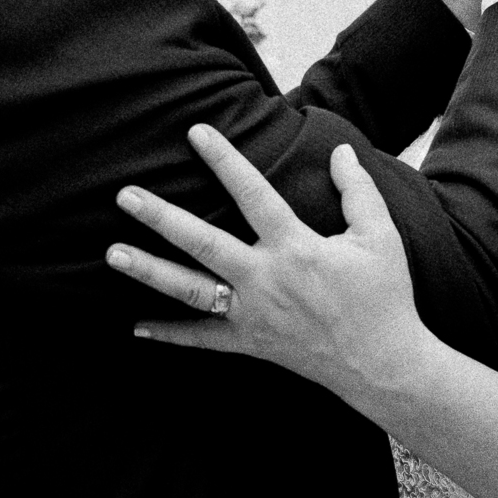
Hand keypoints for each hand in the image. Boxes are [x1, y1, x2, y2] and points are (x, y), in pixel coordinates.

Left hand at [106, 126, 426, 403]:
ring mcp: (253, 314)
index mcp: (296, 248)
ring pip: (190, 290)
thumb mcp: (380, 237)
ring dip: (150, 271)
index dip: (224, 161)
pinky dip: (169, 334)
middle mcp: (266, 279)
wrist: (383, 365)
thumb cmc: (385, 297)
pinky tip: (136, 327)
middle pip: (203, 242)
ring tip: (112, 253)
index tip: (196, 132)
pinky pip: (202, 339)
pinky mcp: (251, 343)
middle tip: (125, 195)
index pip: (252, 194)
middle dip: (161, 217)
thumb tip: (340, 151)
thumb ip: (357, 191)